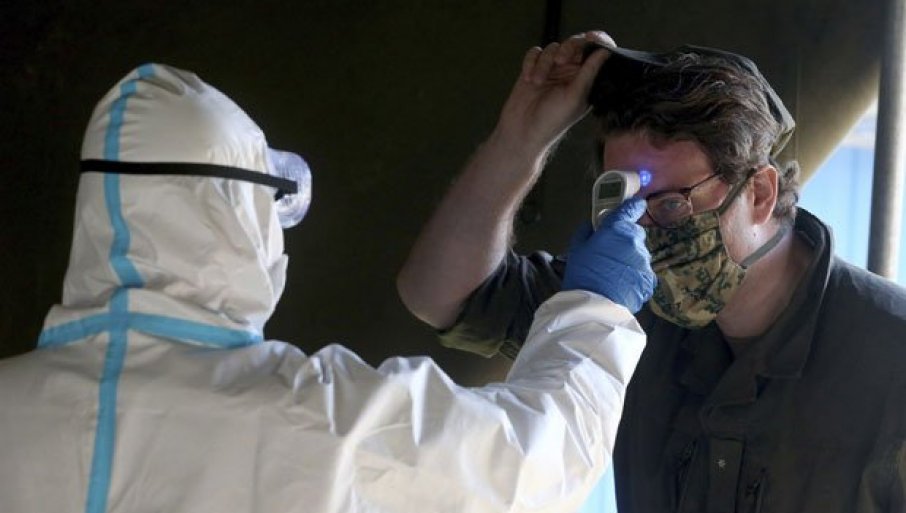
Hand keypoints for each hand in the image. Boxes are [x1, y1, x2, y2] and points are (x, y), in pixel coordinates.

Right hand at [492, 31, 615, 155]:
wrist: (523, 131)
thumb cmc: (552, 120)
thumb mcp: (575, 97)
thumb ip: (589, 72)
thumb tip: (605, 51)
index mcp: (587, 80)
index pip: (597, 53)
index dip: (597, 42)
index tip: (591, 39)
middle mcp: (571, 72)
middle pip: (575, 44)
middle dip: (568, 48)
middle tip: (560, 61)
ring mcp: (552, 70)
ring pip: (553, 48)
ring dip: (544, 63)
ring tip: (537, 82)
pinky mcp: (535, 68)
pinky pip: (535, 53)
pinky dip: (530, 62)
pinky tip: (528, 78)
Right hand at [561, 197, 655, 312]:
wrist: (595, 307)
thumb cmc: (582, 275)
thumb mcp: (576, 248)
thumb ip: (586, 231)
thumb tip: (593, 224)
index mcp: (616, 229)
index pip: (631, 208)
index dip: (633, 206)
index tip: (633, 206)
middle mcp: (635, 241)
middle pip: (634, 233)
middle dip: (624, 239)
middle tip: (608, 252)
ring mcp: (644, 261)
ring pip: (638, 253)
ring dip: (629, 258)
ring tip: (613, 273)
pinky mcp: (649, 278)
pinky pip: (642, 271)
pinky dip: (634, 274)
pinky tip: (620, 283)